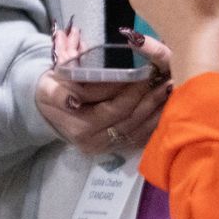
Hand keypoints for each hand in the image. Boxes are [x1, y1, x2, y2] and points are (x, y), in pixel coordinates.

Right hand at [36, 22, 170, 155]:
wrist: (49, 110)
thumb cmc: (53, 91)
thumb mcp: (49, 88)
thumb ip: (60, 94)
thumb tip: (73, 100)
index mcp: (78, 127)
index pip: (111, 108)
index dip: (130, 90)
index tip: (146, 70)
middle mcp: (93, 142)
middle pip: (128, 118)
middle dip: (148, 97)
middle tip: (165, 76)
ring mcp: (106, 147)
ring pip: (138, 128)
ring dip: (156, 108)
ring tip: (170, 87)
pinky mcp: (115, 148)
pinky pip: (140, 136)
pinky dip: (154, 120)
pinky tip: (165, 105)